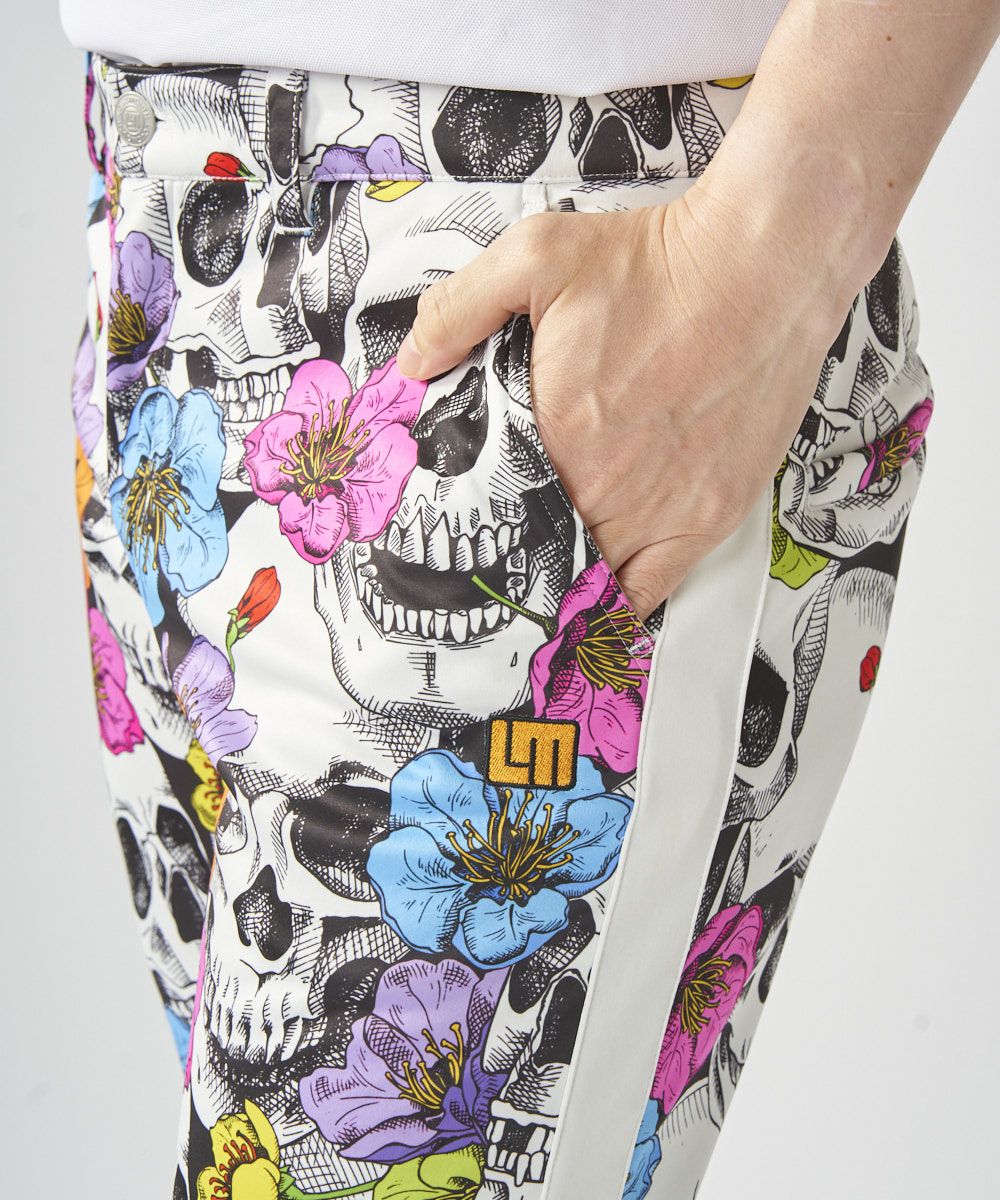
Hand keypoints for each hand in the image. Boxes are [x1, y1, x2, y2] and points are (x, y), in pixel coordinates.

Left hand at [395, 182, 851, 619]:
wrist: (763, 266)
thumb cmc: (657, 263)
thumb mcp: (536, 256)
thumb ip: (459, 310)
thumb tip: (411, 365)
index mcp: (555, 433)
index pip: (493, 511)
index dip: (475, 526)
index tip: (461, 532)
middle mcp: (606, 485)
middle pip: (541, 550)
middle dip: (516, 555)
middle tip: (496, 560)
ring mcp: (662, 509)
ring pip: (592, 580)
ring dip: (563, 582)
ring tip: (540, 581)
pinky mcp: (710, 516)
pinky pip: (653, 591)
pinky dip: (622, 603)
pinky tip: (599, 599)